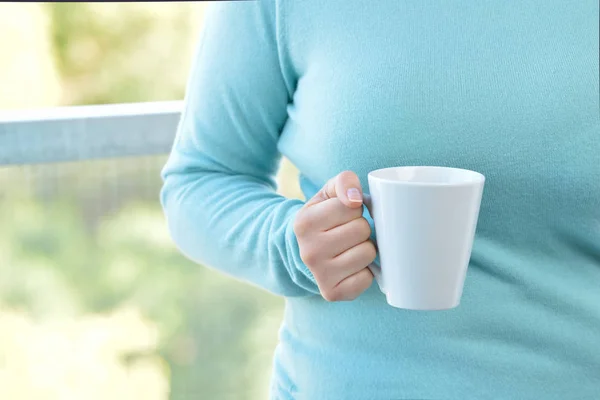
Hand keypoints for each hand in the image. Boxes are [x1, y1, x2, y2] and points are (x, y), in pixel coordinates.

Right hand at [294, 171, 376, 300]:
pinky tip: (351, 267)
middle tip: (348, 233)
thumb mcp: (328, 193)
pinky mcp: (332, 293)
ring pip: (368, 253)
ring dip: (365, 249)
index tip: (343, 215)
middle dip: (361, 228)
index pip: (352, 207)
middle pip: (362, 230)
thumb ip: (344, 181)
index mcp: (304, 222)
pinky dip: (365, 272)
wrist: (306, 252)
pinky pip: (367, 279)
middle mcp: (308, 250)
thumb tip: (355, 198)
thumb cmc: (324, 218)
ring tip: (350, 248)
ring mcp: (319, 274)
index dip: (354, 209)